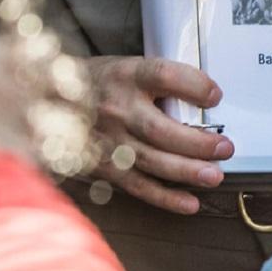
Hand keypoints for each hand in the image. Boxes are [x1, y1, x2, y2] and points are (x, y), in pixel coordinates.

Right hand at [85, 56, 232, 214]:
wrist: (46, 103)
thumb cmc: (98, 84)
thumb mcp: (125, 67)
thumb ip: (158, 80)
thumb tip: (205, 98)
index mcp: (125, 75)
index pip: (163, 75)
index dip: (193, 85)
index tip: (216, 96)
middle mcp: (116, 108)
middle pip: (161, 128)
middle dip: (198, 142)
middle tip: (225, 148)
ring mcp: (109, 140)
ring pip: (152, 161)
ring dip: (187, 172)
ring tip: (215, 175)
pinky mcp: (104, 167)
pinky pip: (138, 185)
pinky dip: (166, 197)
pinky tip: (190, 203)